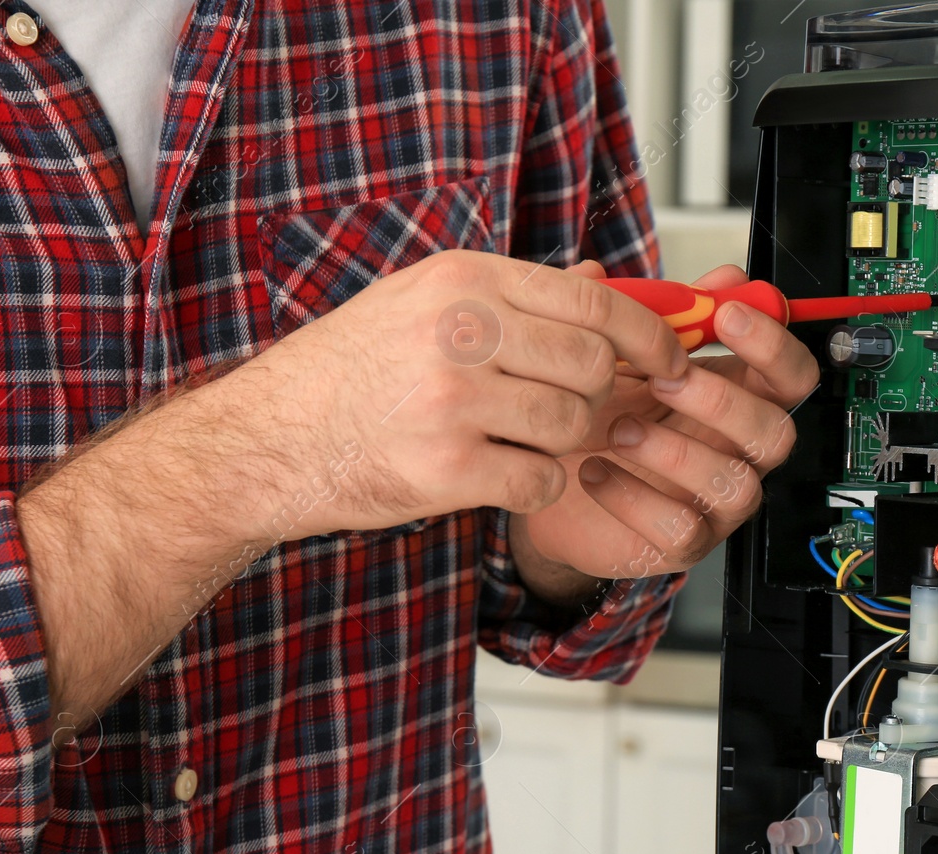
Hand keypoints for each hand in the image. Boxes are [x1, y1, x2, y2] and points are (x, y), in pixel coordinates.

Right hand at [256, 249, 689, 535]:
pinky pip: (541, 482)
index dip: (649, 336)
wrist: (269, 438)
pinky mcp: (446, 468)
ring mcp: (452, 400)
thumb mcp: (425, 301)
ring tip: (516, 440)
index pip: (595, 302)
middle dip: (600, 397)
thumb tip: (607, 285)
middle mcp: (461, 330)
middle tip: (570, 410)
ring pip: (574, 426)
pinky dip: (533, 488)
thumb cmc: (351, 368)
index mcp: (465, 280)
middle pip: (595, 367)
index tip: (668, 360)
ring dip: (562, 444)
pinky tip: (497, 476)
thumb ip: (515, 296)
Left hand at [514, 262, 819, 581]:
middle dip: (722, 399)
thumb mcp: (622, 351)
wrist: (545, 476)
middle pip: (776, 430)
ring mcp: (716, 503)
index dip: (773, 344)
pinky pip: (680, 527)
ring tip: (617, 427)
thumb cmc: (595, 415)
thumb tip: (710, 274)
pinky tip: (595, 471)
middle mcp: (738, 452)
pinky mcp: (681, 543)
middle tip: (665, 377)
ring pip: (735, 483)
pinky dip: (632, 496)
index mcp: (737, 398)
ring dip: (673, 449)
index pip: (791, 375)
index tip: (728, 314)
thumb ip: (661, 308)